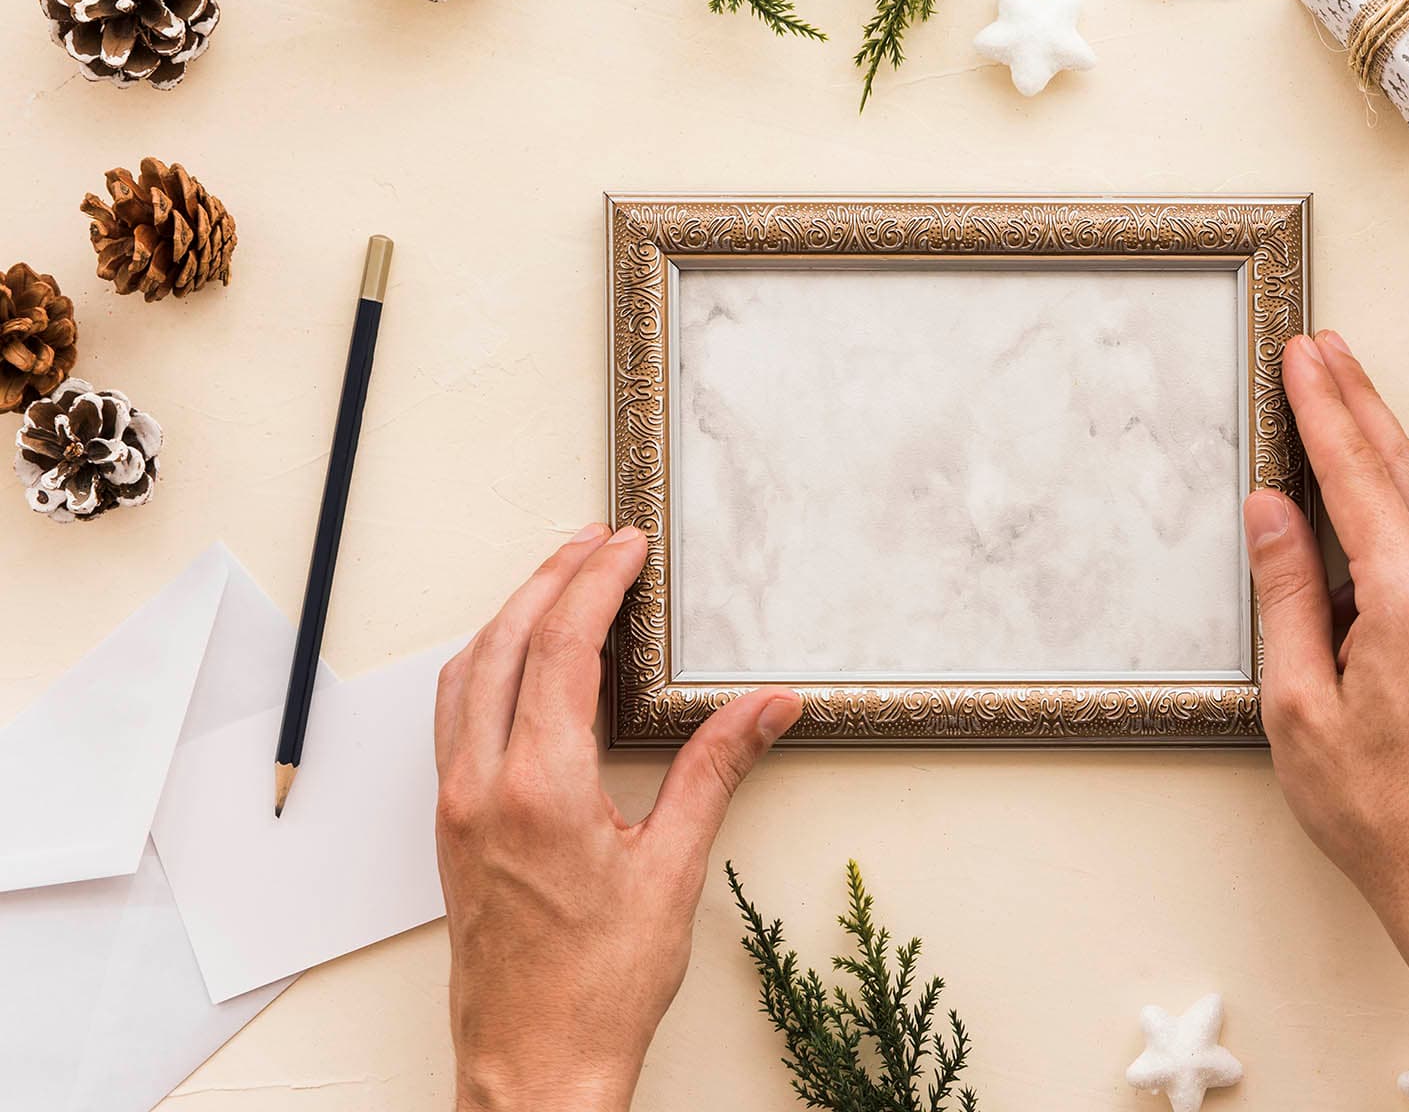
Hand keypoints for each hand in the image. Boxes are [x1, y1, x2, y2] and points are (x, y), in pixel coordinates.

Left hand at [433, 524, 801, 1110]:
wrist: (533, 1064)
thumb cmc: (597, 988)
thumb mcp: (673, 870)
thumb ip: (715, 770)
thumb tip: (765, 708)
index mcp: (538, 788)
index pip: (560, 648)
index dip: (595, 584)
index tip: (625, 548)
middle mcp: (481, 785)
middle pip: (502, 643)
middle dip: (549, 579)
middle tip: (595, 542)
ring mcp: (455, 804)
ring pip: (465, 673)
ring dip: (509, 614)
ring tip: (555, 580)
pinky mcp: (450, 825)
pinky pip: (453, 714)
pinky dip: (484, 663)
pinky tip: (514, 661)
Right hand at [1244, 331, 1408, 926]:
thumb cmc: (1378, 808)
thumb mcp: (1299, 704)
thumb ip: (1287, 594)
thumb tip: (1273, 513)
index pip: (1359, 479)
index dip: (1324, 412)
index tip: (1302, 360)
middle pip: (1406, 467)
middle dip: (1359, 401)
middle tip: (1322, 351)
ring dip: (1401, 436)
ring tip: (1357, 399)